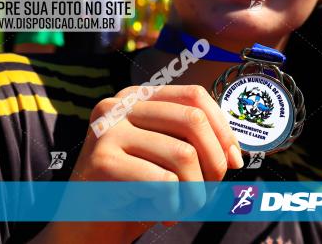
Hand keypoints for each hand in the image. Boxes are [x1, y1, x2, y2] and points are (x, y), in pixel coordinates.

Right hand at [37, 85, 244, 243]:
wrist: (86, 226)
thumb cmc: (136, 191)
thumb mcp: (168, 157)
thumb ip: (198, 143)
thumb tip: (235, 154)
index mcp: (138, 96)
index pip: (195, 95)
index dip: (223, 128)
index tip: (234, 161)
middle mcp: (120, 104)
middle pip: (193, 119)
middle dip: (214, 161)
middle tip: (209, 190)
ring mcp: (108, 130)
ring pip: (184, 154)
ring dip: (195, 191)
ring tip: (185, 208)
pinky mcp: (103, 161)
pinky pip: (164, 182)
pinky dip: (173, 205)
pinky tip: (162, 214)